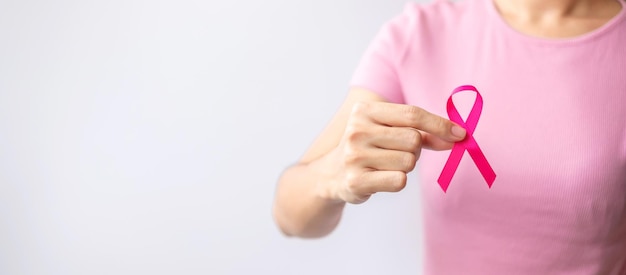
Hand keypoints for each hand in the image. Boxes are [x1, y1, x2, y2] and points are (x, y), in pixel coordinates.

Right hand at [319, 101, 465, 203]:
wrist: (331, 175)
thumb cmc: (368, 148)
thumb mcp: (388, 131)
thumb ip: (422, 132)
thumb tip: (457, 136)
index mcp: (364, 111)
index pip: (412, 114)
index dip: (440, 124)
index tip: (460, 134)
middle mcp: (357, 130)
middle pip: (414, 139)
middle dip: (415, 149)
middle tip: (398, 153)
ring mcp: (354, 156)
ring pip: (408, 161)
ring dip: (405, 166)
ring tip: (385, 165)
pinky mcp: (356, 181)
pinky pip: (399, 181)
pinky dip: (397, 181)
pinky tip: (380, 178)